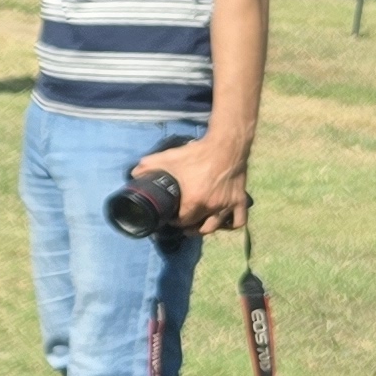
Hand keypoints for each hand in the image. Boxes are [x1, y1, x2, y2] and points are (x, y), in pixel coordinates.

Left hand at [133, 135, 249, 232]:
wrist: (226, 146)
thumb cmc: (197, 154)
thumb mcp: (168, 158)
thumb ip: (148, 167)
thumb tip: (134, 174)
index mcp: (194, 201)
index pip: (182, 222)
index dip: (174, 222)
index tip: (170, 218)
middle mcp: (212, 207)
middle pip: (199, 227)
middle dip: (188, 227)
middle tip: (182, 222)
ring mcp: (228, 205)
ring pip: (216, 227)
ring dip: (206, 228)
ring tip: (198, 225)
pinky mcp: (240, 200)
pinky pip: (239, 221)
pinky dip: (231, 224)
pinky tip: (223, 221)